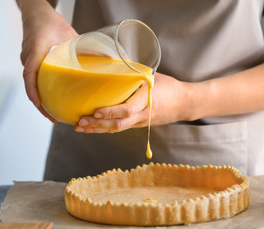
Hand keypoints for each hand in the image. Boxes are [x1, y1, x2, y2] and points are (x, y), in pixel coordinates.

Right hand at [17, 0, 77, 121]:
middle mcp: (30, 59)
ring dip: (42, 99)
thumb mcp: (69, 34)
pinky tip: (55, 98)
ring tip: (54, 113)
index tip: (40, 104)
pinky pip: (36, 78)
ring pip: (33, 83)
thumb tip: (108, 60)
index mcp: (36, 51)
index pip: (30, 73)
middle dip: (40, 103)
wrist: (39, 15)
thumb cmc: (51, 23)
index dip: (33, 90)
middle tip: (53, 117)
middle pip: (31, 84)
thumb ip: (86, 47)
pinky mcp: (33, 63)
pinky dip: (43, 90)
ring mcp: (29, 61)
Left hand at [75, 72, 190, 132]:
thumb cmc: (169, 87)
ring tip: (80, 128)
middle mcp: (143, 115)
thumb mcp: (153, 77)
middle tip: (80, 122)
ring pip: (117, 129)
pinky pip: (120, 128)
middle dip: (97, 125)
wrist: (184, 104)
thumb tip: (111, 65)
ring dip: (98, 129)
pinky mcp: (138, 125)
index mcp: (147, 100)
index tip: (95, 110)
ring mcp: (141, 122)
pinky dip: (105, 128)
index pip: (127, 109)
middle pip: (119, 124)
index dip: (110, 112)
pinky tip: (92, 127)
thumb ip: (134, 75)